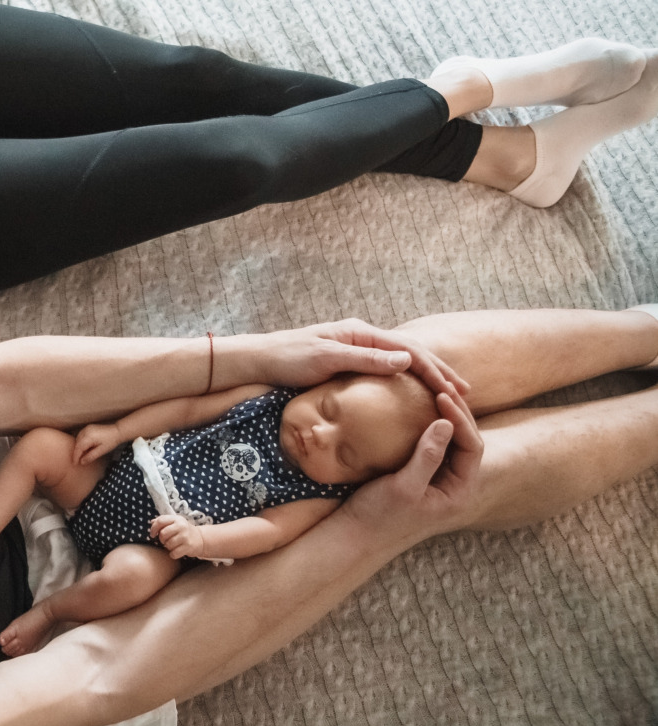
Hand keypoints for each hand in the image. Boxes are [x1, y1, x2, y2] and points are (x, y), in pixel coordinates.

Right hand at [73, 423, 123, 464]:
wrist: (117, 431)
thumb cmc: (111, 441)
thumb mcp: (101, 451)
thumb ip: (91, 456)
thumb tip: (82, 462)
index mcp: (89, 437)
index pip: (79, 448)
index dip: (76, 456)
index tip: (74, 464)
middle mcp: (86, 431)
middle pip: (77, 443)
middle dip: (76, 453)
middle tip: (77, 461)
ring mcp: (86, 428)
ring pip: (78, 440)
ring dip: (78, 448)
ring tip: (82, 456)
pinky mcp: (88, 428)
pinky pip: (81, 436)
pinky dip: (81, 443)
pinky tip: (85, 448)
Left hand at [150, 514, 205, 559]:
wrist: (200, 539)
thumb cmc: (183, 530)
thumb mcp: (175, 522)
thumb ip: (163, 521)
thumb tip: (152, 522)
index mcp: (176, 519)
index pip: (160, 521)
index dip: (153, 528)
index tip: (152, 534)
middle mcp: (181, 526)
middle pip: (163, 534)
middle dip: (161, 539)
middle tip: (165, 541)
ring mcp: (185, 536)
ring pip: (168, 544)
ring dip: (168, 547)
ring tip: (172, 545)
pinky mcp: (189, 547)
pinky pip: (173, 553)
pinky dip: (173, 554)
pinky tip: (176, 551)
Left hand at [246, 319, 468, 400]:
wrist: (260, 360)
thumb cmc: (288, 359)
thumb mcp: (326, 359)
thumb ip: (366, 359)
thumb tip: (408, 360)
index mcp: (360, 333)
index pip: (408, 350)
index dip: (435, 370)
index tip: (456, 389)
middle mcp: (362, 337)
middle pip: (411, 352)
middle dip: (440, 371)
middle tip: (466, 392)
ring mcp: (356, 349)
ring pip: (402, 360)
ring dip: (428, 375)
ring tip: (451, 392)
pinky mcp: (349, 362)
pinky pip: (387, 369)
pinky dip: (408, 379)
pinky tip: (416, 392)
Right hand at [340, 390, 481, 543]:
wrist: (354, 536)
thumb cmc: (378, 516)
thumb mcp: (404, 487)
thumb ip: (427, 456)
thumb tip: (447, 422)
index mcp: (459, 491)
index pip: (472, 447)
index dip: (460, 419)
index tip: (440, 395)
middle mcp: (454, 485)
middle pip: (466, 441)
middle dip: (456, 413)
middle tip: (440, 386)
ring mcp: (437, 480)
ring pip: (450, 442)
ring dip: (444, 417)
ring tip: (431, 392)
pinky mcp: (419, 475)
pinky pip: (431, 445)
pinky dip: (426, 425)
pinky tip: (413, 409)